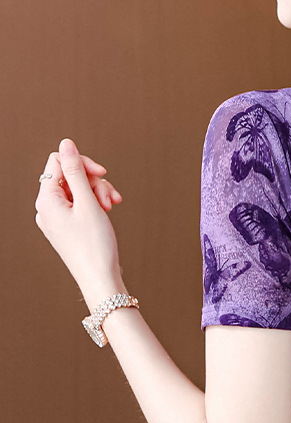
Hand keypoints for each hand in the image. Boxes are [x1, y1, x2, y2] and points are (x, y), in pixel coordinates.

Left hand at [35, 138, 124, 289]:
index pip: (58, 162)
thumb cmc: (95, 245)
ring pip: (77, 191)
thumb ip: (76, 171)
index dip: (82, 163)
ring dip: (97, 194)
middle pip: (69, 177)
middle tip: (111, 198)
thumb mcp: (88, 202)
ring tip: (112, 207)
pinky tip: (107, 212)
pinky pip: (78, 206)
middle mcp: (46, 208)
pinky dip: (94, 206)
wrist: (100, 279)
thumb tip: (66, 144)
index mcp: (46, 200)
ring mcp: (55, 218)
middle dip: (93, 182)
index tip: (103, 173)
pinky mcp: (66, 227)